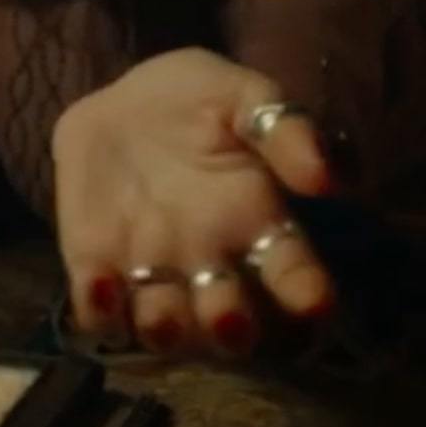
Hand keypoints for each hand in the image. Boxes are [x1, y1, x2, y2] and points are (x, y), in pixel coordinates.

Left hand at [52, 47, 337, 359]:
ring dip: (166, 329)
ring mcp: (154, 271)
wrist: (121, 102)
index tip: (313, 302)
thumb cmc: (198, 101)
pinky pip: (100, 309)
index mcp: (259, 223)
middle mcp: (213, 262)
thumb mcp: (245, 96)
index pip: (293, 274)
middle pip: (230, 319)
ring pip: (166, 327)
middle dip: (230, 329)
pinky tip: (99, 285)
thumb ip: (285, 129)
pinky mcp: (98, 269)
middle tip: (229, 319)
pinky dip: (100, 309)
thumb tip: (327, 180)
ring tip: (163, 315)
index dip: (305, 294)